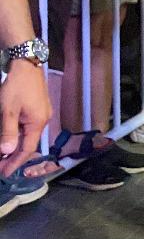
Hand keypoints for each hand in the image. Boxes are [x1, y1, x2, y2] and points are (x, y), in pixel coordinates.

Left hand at [0, 59, 52, 176]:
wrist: (26, 65)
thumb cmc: (16, 87)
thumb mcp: (7, 110)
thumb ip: (7, 132)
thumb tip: (6, 151)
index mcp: (37, 123)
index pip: (27, 149)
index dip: (14, 163)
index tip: (3, 173)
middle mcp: (43, 120)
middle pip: (28, 144)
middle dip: (13, 157)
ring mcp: (42, 113)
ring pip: (28, 136)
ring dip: (15, 146)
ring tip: (2, 153)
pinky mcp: (39, 108)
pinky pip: (29, 127)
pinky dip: (18, 135)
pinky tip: (10, 137)